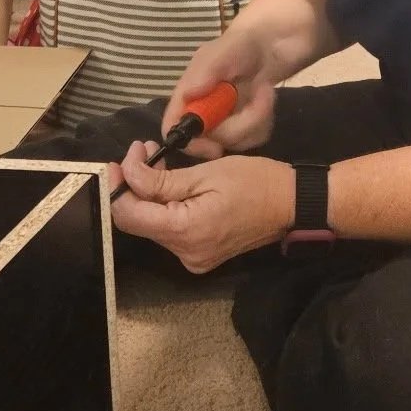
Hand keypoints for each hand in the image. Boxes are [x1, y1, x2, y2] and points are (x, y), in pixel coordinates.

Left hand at [109, 141, 294, 273]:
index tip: (121, 159)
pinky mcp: (200, 255)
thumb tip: (128, 173)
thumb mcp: (206, 173)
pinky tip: (173, 184)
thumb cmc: (255, 181)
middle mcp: (184, 253)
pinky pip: (170, 230)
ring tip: (158, 161)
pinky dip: (165, 207)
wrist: (292, 204)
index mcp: (185, 231)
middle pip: (139, 221)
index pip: (129, 215)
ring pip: (153, 225)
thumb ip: (161, 179)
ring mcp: (193, 258)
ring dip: (149, 194)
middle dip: (133, 185)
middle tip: (142, 152)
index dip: (117, 186)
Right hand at [162, 24, 279, 157]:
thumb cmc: (242, 42)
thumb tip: (187, 95)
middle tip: (259, 98)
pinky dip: (264, 121)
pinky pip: (253, 138)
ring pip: (235, 142)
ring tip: (265, 91)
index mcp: (189, 95)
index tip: (213, 147)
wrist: (275, 41)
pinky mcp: (247, 123)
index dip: (189, 143)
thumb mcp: (222, 51)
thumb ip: (205, 72)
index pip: (173, 128)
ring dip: (256, 119)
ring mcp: (226, 119)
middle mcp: (204, 111)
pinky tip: (268, 99)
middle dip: (238, 126)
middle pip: (211, 140)